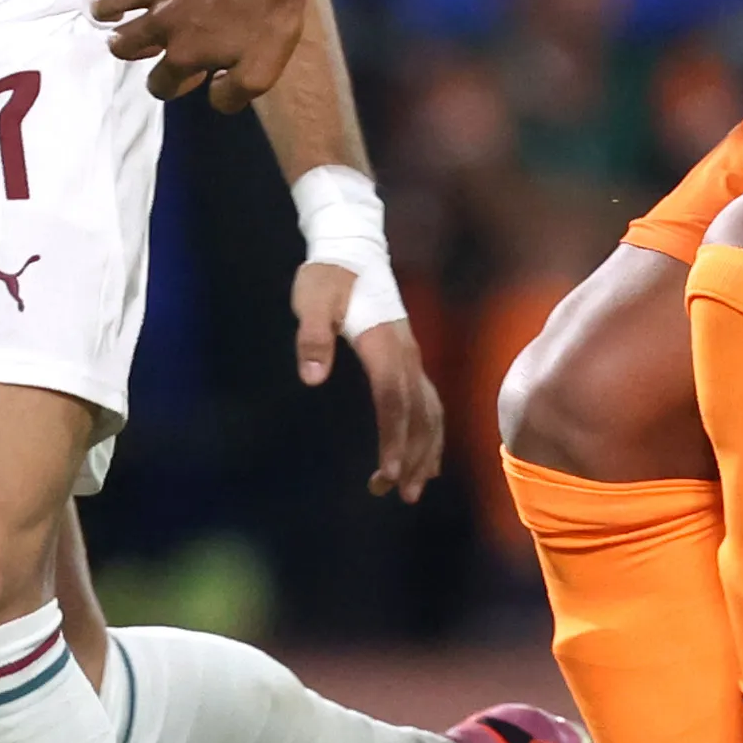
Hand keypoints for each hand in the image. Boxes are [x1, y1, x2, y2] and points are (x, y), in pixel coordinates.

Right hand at [93, 0, 309, 111]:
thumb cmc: (272, 15)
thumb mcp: (262, 73)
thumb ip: (230, 95)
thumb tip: (210, 97)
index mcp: (182, 54)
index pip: (158, 84)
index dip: (174, 83)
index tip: (194, 72)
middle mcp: (159, 22)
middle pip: (121, 46)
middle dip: (132, 49)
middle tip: (152, 39)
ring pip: (106, 3)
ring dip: (110, 10)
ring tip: (122, 8)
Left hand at [294, 263, 444, 502]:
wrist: (351, 248)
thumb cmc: (326, 277)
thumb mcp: (312, 300)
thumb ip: (312, 337)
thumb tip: (313, 377)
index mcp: (384, 344)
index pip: (393, 400)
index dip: (392, 438)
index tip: (386, 472)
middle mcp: (406, 354)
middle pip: (418, 414)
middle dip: (410, 456)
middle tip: (397, 494)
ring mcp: (412, 356)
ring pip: (430, 411)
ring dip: (424, 451)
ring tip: (413, 488)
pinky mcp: (409, 358)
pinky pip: (429, 402)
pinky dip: (430, 432)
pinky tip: (424, 455)